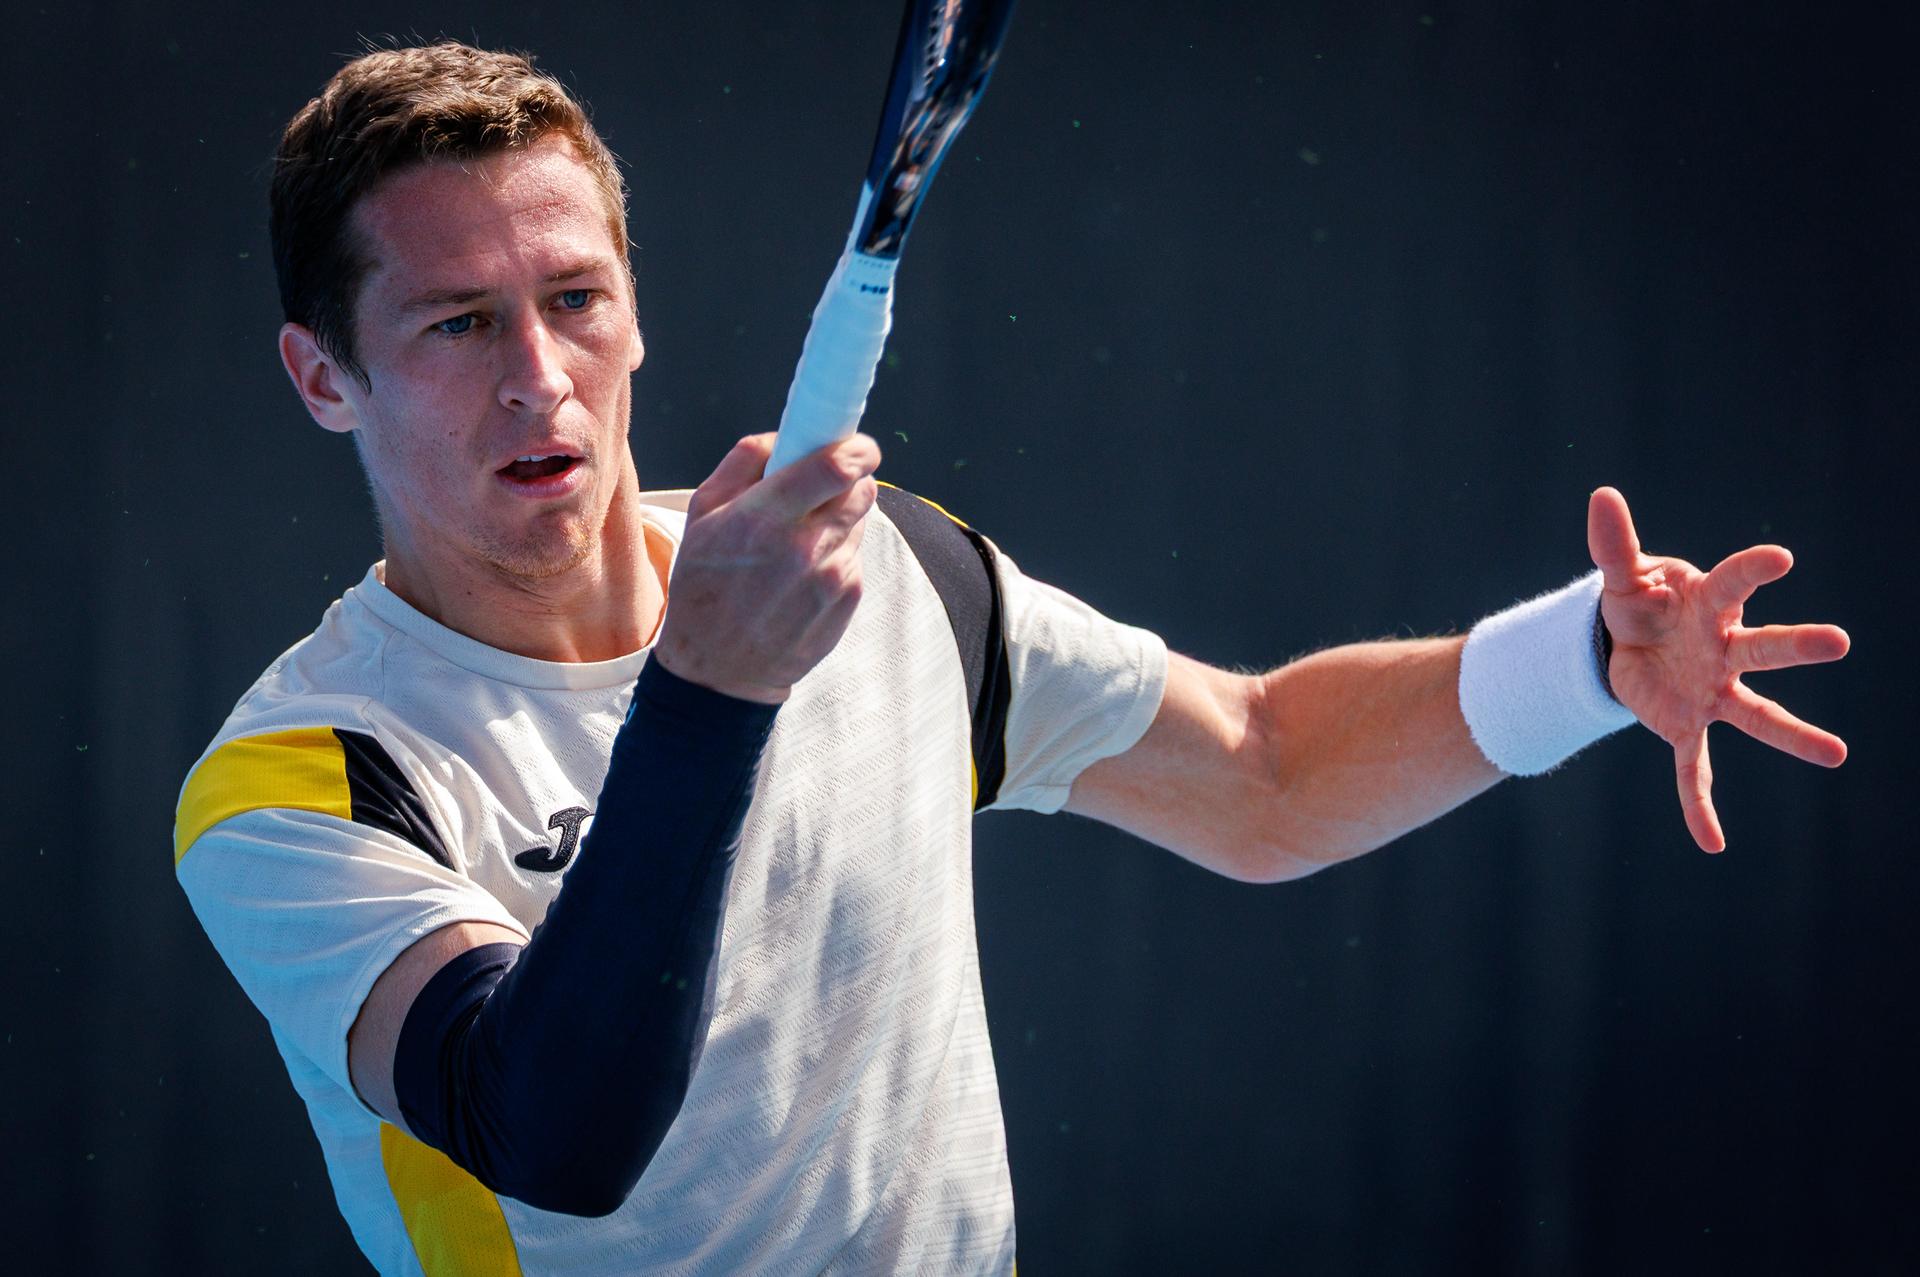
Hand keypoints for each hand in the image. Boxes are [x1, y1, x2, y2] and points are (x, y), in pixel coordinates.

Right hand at [652, 432, 880, 703]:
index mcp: (763, 519)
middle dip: (848, 480)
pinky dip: (837, 554)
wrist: (719, 668)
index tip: (856, 444)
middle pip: (861, 489)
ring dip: (840, 519)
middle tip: (822, 489)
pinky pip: (855, 556)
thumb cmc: (704, 584)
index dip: (856, 447)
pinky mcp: (847, 599)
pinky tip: (803, 575)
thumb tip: (788, 434)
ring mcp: (831, 577)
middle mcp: (803, 548)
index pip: (836, 467)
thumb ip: (744, 462)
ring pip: (860, 521)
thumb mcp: (701, 513)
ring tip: (799, 542)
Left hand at [1587, 486, 1848, 852]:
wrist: (1626, 644)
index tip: (1780, 560)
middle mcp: (1724, 649)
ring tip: (1837, 754)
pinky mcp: (1685, 724)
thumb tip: (1600, 495)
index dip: (1754, 570)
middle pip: (1765, 646)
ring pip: (1756, 714)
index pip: (1736, 583)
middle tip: (1838, 642)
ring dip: (1793, 735)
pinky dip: (1699, 805)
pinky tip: (1711, 842)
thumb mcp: (1620, 577)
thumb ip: (1612, 544)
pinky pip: (1693, 769)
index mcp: (1709, 605)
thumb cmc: (1639, 604)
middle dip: (1798, 643)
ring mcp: (1711, 690)